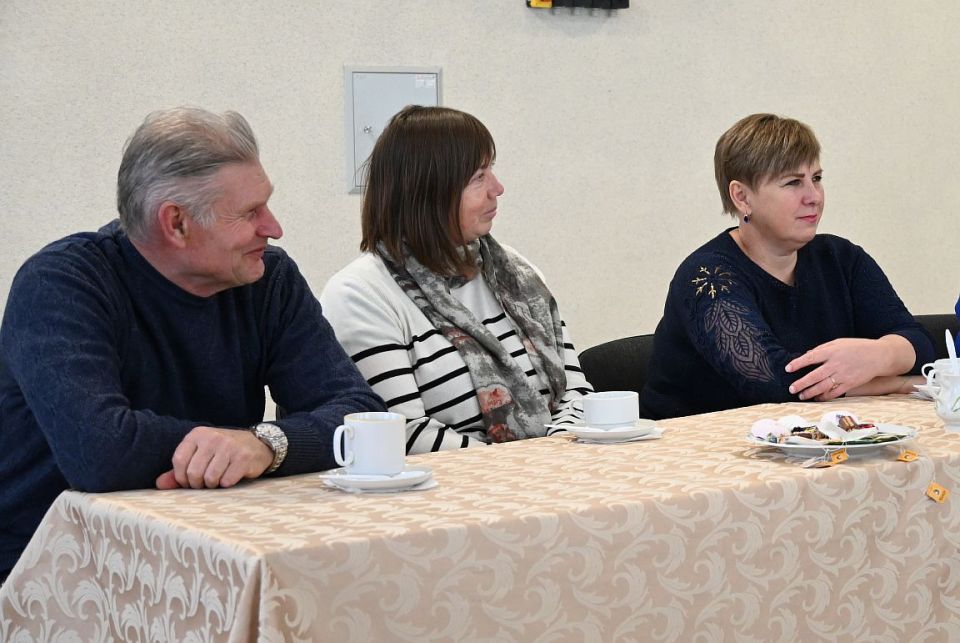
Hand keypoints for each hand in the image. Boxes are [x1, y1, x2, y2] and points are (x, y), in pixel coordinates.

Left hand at [155, 426, 273, 489]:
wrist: (257, 445)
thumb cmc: (223, 452)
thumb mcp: (200, 455)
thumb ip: (178, 470)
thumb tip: (159, 484)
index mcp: (198, 434)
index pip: (179, 460)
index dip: (181, 477)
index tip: (188, 481)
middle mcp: (213, 437)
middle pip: (194, 472)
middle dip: (198, 484)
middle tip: (205, 483)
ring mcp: (229, 446)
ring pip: (210, 478)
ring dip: (213, 485)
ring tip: (217, 479)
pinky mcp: (243, 457)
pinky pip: (226, 481)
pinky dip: (226, 484)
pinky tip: (230, 477)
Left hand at [785, 337, 899, 401]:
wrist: (879, 356)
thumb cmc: (857, 347)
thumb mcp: (839, 342)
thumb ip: (822, 349)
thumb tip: (807, 355)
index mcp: (832, 351)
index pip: (811, 357)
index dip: (798, 363)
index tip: (788, 368)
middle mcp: (836, 364)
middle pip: (814, 376)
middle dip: (801, 383)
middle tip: (791, 389)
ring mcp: (843, 376)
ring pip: (823, 387)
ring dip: (810, 392)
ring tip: (801, 396)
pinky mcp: (850, 384)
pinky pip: (835, 393)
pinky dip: (824, 397)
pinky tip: (817, 398)